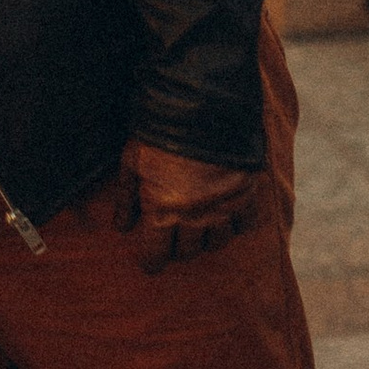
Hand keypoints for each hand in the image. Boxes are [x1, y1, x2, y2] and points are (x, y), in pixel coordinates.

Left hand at [112, 140, 263, 273]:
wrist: (200, 106)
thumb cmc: (158, 133)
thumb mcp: (132, 163)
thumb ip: (127, 199)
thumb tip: (121, 228)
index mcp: (163, 212)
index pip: (156, 255)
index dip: (151, 262)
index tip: (150, 262)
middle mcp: (195, 217)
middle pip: (187, 252)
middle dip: (176, 249)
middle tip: (172, 238)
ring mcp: (223, 208)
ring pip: (217, 243)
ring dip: (205, 239)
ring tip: (198, 228)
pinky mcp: (246, 194)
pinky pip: (244, 225)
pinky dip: (235, 225)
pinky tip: (226, 216)